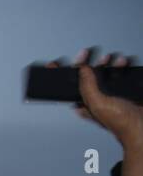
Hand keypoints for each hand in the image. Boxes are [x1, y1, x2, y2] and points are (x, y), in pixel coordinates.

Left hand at [50, 49, 142, 175]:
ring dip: (106, 63)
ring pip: (103, 73)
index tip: (52, 65)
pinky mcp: (124, 89)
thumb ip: (87, 88)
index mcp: (84, 104)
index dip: (60, 76)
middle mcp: (95, 98)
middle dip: (86, 63)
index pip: (68, 88)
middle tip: (85, 53)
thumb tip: (81, 70)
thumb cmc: (120, 122)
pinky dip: (121, 66)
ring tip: (110, 58)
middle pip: (86, 76)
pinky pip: (119, 73)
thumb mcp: (98, 104)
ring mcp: (110, 93)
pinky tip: (123, 63)